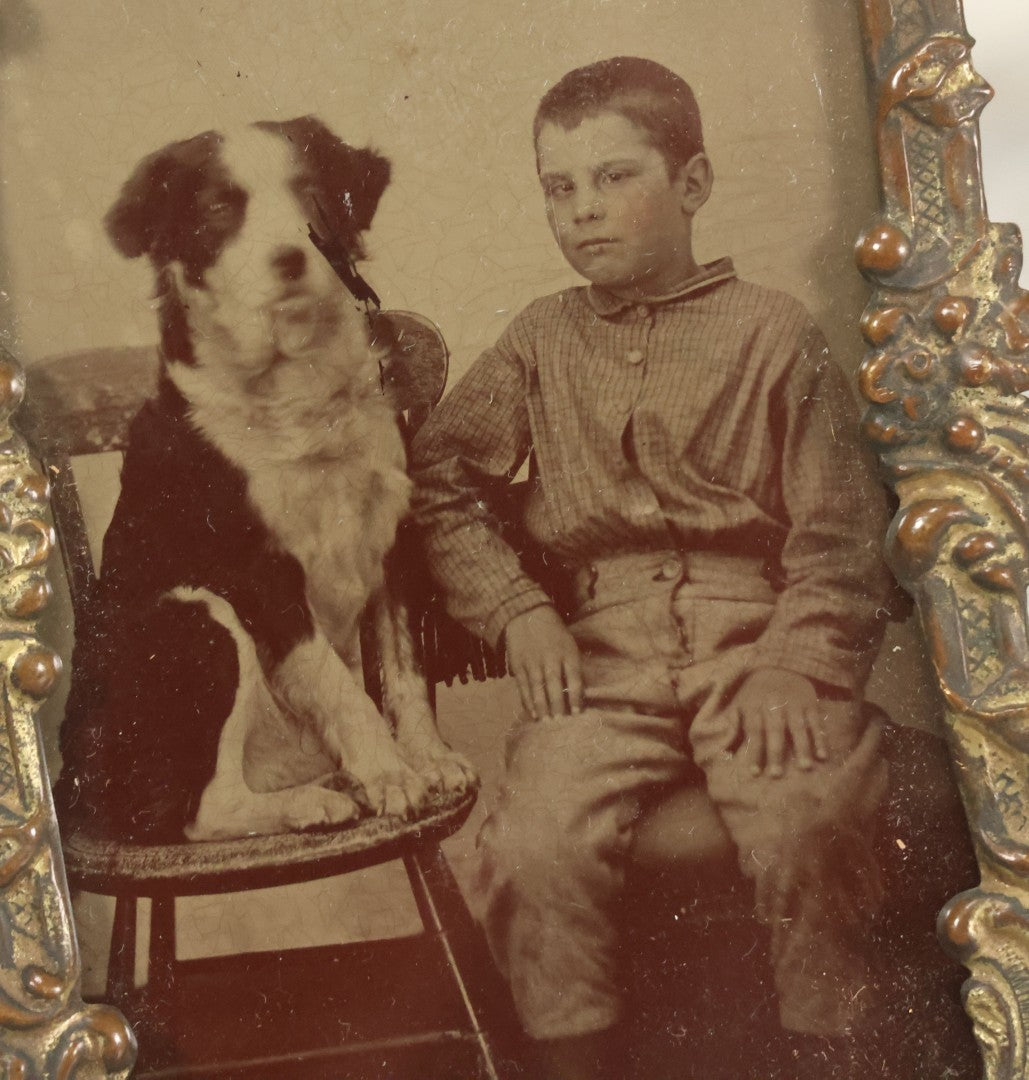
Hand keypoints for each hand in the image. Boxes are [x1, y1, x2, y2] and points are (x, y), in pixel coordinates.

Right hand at [504, 605, 582, 719]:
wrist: (527, 615)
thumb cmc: (554, 634)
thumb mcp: (569, 645)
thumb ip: (573, 667)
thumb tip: (577, 695)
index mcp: (567, 653)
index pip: (574, 679)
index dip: (576, 697)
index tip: (577, 714)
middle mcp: (550, 658)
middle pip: (555, 686)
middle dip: (558, 706)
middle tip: (560, 722)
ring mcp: (532, 662)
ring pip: (538, 688)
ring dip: (542, 707)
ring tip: (546, 722)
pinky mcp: (518, 664)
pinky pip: (523, 686)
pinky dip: (527, 701)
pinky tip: (532, 713)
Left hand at [730, 668, 826, 777]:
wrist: (780, 665)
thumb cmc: (756, 692)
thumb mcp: (740, 703)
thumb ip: (733, 725)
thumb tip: (725, 750)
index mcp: (754, 706)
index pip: (753, 731)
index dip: (754, 751)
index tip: (754, 772)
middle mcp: (773, 705)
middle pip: (774, 730)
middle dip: (775, 752)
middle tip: (776, 775)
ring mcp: (794, 704)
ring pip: (798, 727)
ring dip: (802, 747)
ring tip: (805, 768)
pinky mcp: (810, 703)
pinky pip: (816, 723)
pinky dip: (820, 739)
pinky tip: (823, 756)